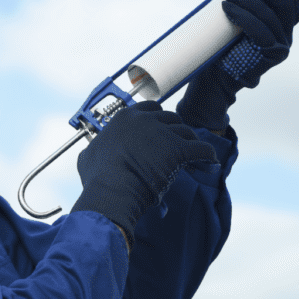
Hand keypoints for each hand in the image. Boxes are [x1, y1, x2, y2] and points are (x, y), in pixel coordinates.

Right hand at [71, 101, 218, 242]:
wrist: (113, 188)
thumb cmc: (99, 177)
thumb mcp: (87, 158)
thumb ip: (93, 151)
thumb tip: (88, 156)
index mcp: (125, 118)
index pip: (149, 110)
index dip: (157, 120)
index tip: (161, 129)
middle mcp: (145, 120)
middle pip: (170, 118)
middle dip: (175, 130)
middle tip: (177, 144)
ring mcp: (162, 133)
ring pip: (186, 132)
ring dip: (191, 142)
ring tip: (195, 156)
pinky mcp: (178, 149)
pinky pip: (200, 149)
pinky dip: (208, 155)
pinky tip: (211, 162)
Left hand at [176, 0, 298, 131]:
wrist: (214, 79)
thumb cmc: (222, 48)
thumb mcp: (235, 22)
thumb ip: (244, 6)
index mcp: (282, 26)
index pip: (296, 3)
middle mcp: (286, 36)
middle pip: (286, 5)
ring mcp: (280, 48)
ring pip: (270, 16)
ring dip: (248, 0)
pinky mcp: (270, 57)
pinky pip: (260, 31)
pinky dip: (243, 16)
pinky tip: (228, 9)